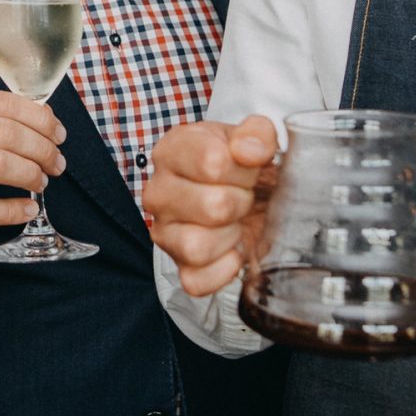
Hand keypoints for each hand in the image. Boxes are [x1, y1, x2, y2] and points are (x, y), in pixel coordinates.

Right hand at [0, 89, 66, 272]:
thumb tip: (41, 120)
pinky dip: (15, 209)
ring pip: (0, 164)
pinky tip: (27, 209)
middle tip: (56, 162)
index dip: (37, 117)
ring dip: (31, 175)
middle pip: (4, 132)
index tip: (57, 133)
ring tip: (41, 182)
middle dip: (41, 147)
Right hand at [144, 116, 279, 298]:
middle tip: (244, 195)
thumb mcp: (253, 137)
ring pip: (198, 247)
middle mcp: (158, 192)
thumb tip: (252, 151)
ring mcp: (163, 232)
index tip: (249, 167)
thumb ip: (257, 133)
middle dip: (242, 202)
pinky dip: (224, 270)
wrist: (250, 193)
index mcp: (172, 151)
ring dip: (231, 236)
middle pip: (213, 207)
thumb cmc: (242, 165)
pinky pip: (197, 282)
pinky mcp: (177, 266)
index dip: (245, 168)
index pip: (213, 163)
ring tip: (235, 222)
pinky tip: (233, 249)